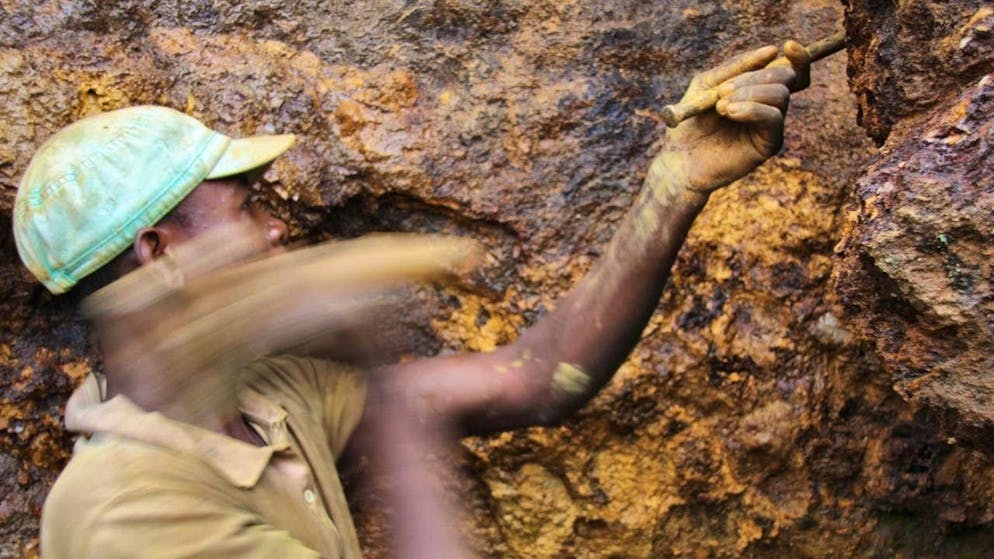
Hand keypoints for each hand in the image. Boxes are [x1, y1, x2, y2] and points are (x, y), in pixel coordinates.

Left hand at [654, 40, 811, 193]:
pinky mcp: (769, 144)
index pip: (789, 70)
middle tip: (723, 91)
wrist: (680, 159)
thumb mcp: (707, 85)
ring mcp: (770, 125)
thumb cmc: (690, 122)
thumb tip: (773, 50)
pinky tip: (731, 112)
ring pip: (781, 95)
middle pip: (785, 78)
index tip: (789, 44)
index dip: (797, 56)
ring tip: (720, 106)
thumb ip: (735, 67)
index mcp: (757, 90)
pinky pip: (773, 118)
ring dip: (750, 93)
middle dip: (756, 77)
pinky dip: (752, 109)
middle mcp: (769, 106)